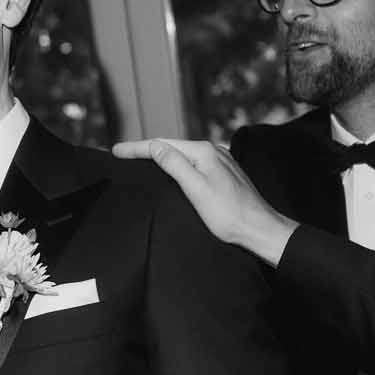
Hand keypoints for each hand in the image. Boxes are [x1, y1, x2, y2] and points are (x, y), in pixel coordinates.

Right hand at [113, 138, 296, 264]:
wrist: (259, 229)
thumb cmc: (228, 214)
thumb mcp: (196, 188)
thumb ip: (175, 164)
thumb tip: (155, 146)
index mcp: (204, 152)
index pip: (162, 145)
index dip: (136, 148)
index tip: (115, 151)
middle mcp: (213, 151)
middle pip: (172, 147)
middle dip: (146, 149)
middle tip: (121, 153)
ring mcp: (220, 162)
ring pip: (183, 155)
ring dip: (160, 156)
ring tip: (138, 159)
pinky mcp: (223, 175)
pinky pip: (192, 164)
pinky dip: (175, 164)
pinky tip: (168, 170)